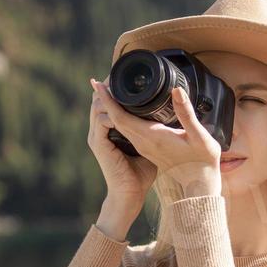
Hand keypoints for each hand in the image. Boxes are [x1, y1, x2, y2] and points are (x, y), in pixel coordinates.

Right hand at [87, 75, 157, 208]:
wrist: (130, 195)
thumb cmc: (141, 174)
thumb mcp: (150, 146)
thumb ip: (153, 129)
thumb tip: (169, 114)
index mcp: (113, 132)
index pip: (109, 104)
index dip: (114, 90)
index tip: (123, 76)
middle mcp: (102, 132)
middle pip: (99, 101)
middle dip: (107, 86)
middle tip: (116, 71)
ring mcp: (98, 137)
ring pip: (98, 106)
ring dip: (105, 93)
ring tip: (113, 81)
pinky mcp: (100, 144)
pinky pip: (101, 120)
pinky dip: (108, 109)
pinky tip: (116, 101)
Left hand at [92, 81, 221, 195]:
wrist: (199, 187)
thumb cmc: (203, 163)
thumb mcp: (199, 137)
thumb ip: (187, 114)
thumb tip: (176, 91)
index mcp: (151, 137)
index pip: (120, 117)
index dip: (109, 100)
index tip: (99, 85)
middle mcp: (143, 142)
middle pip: (116, 119)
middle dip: (107, 100)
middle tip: (100, 81)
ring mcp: (144, 147)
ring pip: (120, 125)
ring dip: (112, 109)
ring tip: (109, 91)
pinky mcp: (147, 149)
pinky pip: (127, 131)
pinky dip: (121, 118)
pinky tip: (124, 109)